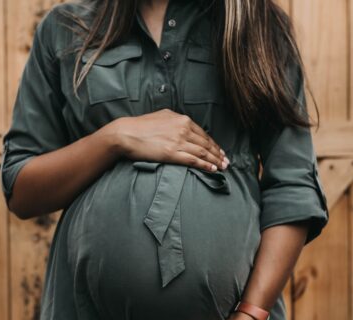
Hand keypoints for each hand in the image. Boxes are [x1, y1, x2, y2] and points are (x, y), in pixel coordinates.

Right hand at [104, 109, 229, 171]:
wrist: (125, 133)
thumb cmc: (140, 126)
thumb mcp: (161, 116)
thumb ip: (175, 120)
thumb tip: (182, 123)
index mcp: (181, 119)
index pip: (203, 133)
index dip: (213, 144)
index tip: (219, 151)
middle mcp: (183, 128)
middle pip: (206, 143)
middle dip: (218, 153)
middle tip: (226, 161)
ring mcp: (178, 141)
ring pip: (202, 152)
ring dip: (215, 160)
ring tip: (223, 167)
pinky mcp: (172, 153)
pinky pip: (193, 160)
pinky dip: (205, 165)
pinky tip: (212, 169)